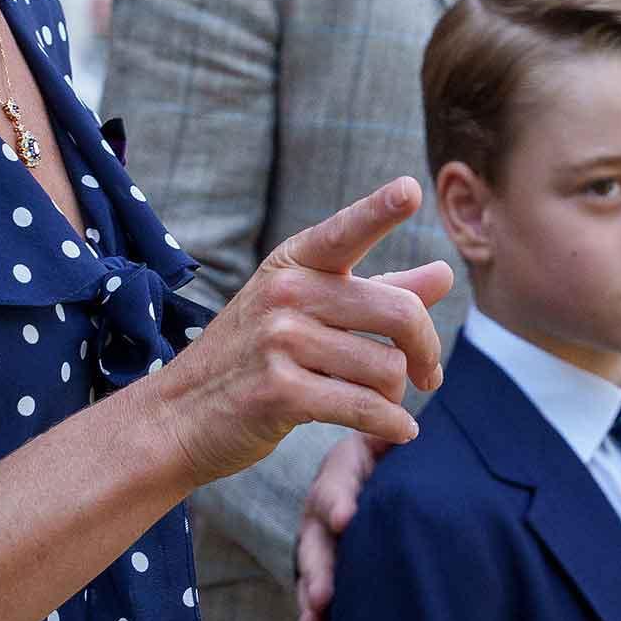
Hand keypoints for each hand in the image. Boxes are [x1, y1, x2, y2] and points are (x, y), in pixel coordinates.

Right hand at [142, 178, 452, 491]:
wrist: (176, 417)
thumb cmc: (252, 358)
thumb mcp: (305, 310)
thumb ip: (378, 290)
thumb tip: (444, 274)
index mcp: (294, 263)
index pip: (346, 231)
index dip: (380, 210)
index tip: (411, 190)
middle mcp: (287, 293)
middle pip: (399, 313)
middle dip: (426, 350)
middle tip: (430, 373)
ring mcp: (279, 341)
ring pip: (387, 368)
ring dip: (397, 394)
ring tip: (382, 402)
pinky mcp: (280, 392)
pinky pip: (365, 407)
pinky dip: (392, 424)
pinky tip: (400, 430)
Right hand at [297, 426, 396, 620]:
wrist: (393, 472)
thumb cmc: (399, 452)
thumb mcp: (393, 437)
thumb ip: (397, 438)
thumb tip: (414, 432)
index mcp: (343, 469)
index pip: (335, 485)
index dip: (338, 502)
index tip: (345, 520)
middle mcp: (325, 508)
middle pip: (316, 539)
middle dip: (319, 569)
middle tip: (323, 596)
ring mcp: (322, 541)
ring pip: (312, 572)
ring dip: (312, 599)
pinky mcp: (327, 569)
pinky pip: (317, 597)